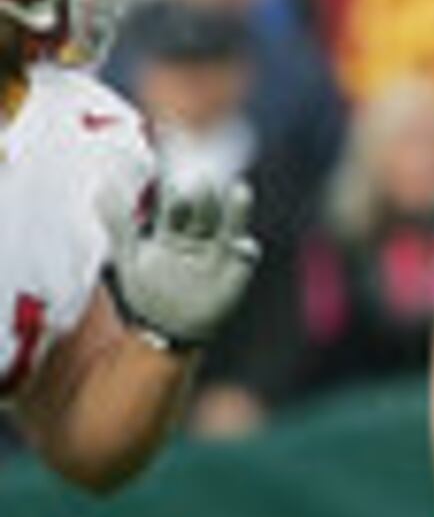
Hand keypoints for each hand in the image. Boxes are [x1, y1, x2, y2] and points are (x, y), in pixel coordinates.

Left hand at [106, 173, 257, 349]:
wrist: (170, 332)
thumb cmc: (147, 295)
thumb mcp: (129, 259)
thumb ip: (119, 226)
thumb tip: (101, 187)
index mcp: (171, 232)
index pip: (176, 207)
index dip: (176, 195)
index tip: (176, 185)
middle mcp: (197, 238)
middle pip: (203, 213)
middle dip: (204, 199)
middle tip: (202, 184)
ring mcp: (219, 252)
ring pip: (229, 226)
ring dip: (237, 209)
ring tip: (241, 190)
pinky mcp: (238, 270)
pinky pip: (247, 254)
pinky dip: (248, 247)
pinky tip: (245, 244)